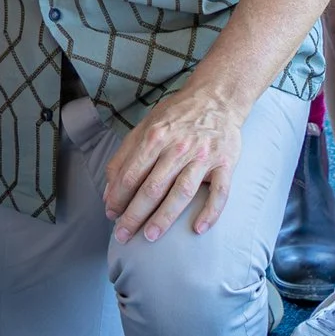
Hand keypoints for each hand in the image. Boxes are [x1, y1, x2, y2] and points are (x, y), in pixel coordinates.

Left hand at [102, 85, 242, 240]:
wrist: (217, 98)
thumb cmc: (177, 115)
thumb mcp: (145, 126)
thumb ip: (125, 156)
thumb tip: (109, 191)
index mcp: (155, 136)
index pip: (132, 173)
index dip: (118, 196)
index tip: (110, 215)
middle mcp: (178, 147)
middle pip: (153, 186)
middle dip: (135, 214)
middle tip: (122, 235)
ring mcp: (203, 156)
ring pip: (182, 192)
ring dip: (165, 217)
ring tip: (150, 237)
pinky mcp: (225, 163)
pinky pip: (220, 192)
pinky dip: (210, 212)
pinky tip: (198, 229)